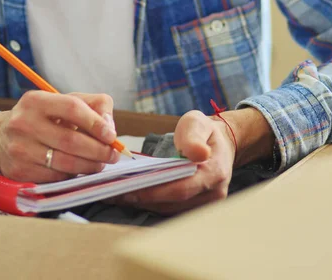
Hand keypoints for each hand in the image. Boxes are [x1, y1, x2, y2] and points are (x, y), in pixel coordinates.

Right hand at [0, 91, 119, 182]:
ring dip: (89, 166)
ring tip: (100, 164)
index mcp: (36, 100)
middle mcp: (23, 122)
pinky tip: (78, 169)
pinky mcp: (18, 171)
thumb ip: (93, 106)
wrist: (0, 137)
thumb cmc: (42, 117)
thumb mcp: (64, 101)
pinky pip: (54, 176)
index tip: (111, 136)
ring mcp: (19, 148)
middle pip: (70, 140)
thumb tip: (109, 127)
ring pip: (64, 162)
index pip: (72, 108)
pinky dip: (72, 174)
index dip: (95, 123)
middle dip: (98, 150)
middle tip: (112, 155)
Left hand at [116, 110, 235, 214]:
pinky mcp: (195, 206)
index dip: (154, 191)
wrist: (218, 143)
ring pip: (169, 209)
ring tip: (116, 194)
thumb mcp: (198, 123)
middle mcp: (212, 194)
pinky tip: (130, 194)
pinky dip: (150, 202)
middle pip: (172, 203)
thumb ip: (194, 136)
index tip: (129, 189)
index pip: (181, 189)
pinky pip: (170, 207)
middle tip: (114, 193)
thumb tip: (198, 153)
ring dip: (143, 203)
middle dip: (142, 199)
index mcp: (214, 173)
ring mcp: (205, 203)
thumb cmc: (204, 131)